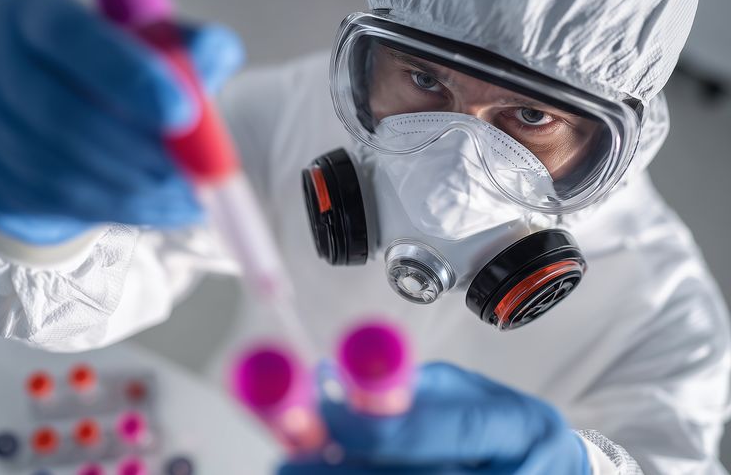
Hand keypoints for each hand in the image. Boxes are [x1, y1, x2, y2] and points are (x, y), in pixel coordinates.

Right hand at [0, 0, 243, 243]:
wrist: (48, 114)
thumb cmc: (107, 73)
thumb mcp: (146, 47)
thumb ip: (184, 50)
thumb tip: (217, 53)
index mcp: (32, 14)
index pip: (73, 38)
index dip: (128, 76)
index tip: (184, 113)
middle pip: (56, 115)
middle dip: (135, 155)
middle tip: (193, 180)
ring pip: (51, 171)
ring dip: (130, 193)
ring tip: (186, 202)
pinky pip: (44, 204)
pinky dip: (111, 212)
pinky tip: (154, 209)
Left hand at [279, 363, 588, 474]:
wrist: (552, 471)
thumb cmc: (497, 428)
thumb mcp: (464, 392)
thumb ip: (410, 390)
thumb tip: (332, 378)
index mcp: (518, 427)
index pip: (456, 430)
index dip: (388, 427)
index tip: (327, 417)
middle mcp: (519, 474)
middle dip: (349, 473)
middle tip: (290, 463)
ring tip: (301, 470)